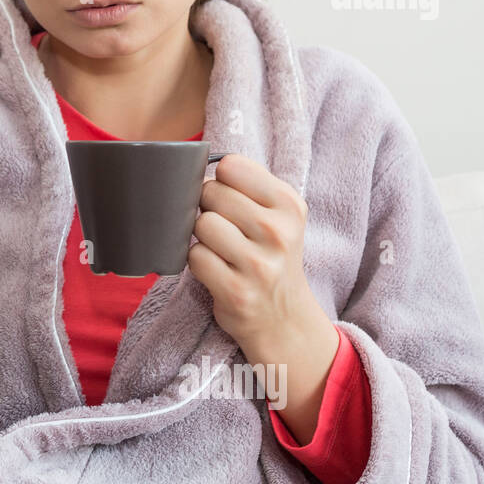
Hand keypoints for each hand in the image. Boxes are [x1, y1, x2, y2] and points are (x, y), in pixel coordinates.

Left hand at [187, 153, 323, 347]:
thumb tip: (194, 165)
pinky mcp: (235, 290)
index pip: (231, 166)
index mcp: (289, 204)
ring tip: (222, 250)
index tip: (229, 199)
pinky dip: (198, 262)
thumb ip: (247, 185)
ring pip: (201, 224)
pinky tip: (217, 270)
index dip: (220, 181)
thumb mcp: (278, 215)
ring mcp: (257, 263)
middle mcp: (277, 232)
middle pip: (210, 193)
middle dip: (207, 208)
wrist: (285, 318)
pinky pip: (194, 257)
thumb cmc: (271, 256)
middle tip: (225, 229)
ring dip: (202, 237)